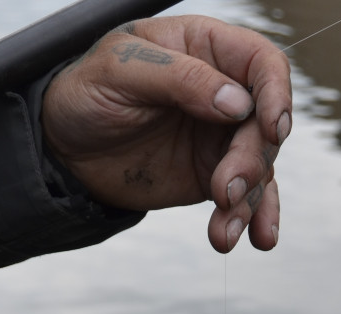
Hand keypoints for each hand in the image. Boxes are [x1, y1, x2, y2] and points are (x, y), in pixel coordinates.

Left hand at [42, 15, 291, 252]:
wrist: (64, 148)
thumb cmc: (85, 92)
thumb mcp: (120, 71)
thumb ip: (180, 78)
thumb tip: (238, 103)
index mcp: (206, 48)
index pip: (263, 63)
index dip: (276, 93)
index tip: (272, 129)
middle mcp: (224, 91)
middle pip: (265, 123)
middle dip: (252, 161)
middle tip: (223, 191)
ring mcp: (221, 136)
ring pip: (260, 165)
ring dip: (249, 202)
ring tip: (224, 233)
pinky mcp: (214, 175)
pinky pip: (248, 195)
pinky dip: (255, 218)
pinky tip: (258, 239)